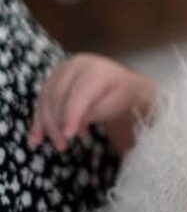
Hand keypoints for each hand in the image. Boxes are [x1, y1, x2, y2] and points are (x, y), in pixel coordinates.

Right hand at [27, 53, 154, 151]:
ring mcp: (63, 69)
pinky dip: (39, 120)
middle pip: (58, 96)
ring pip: (46, 98)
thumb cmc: (123, 97)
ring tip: (58, 145)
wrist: (124, 86)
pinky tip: (37, 139)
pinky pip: (42, 100)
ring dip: (47, 124)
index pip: (79, 94)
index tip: (69, 135)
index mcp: (96, 70)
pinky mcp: (54, 78)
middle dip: (57, 123)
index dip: (71, 115)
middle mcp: (76, 65)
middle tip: (63, 146)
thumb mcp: (115, 105)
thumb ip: (93, 113)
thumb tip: (70, 127)